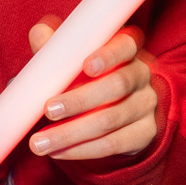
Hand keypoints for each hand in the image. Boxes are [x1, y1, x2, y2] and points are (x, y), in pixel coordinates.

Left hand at [27, 17, 158, 160]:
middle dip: (79, 100)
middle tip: (48, 111)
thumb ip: (56, 49)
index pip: (125, 46)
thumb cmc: (86, 80)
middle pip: (117, 86)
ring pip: (110, 120)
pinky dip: (81, 150)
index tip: (86, 66)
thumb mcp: (72, 63)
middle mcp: (140, 76)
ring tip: (40, 142)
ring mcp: (146, 106)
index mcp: (125, 51)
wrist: (113, 116)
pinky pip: (112, 144)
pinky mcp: (144, 134)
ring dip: (71, 133)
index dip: (107, 55)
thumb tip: (39, 32)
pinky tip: (58, 152)